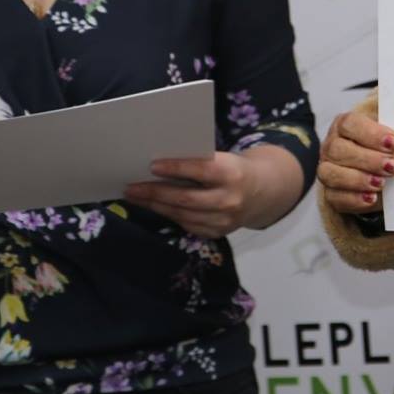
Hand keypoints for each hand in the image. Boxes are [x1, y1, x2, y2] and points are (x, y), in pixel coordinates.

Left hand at [124, 151, 262, 239]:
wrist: (262, 192)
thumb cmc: (232, 169)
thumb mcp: (222, 159)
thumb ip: (199, 163)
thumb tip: (159, 165)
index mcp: (232, 174)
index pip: (201, 170)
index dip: (176, 168)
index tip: (152, 166)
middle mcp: (229, 200)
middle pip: (185, 198)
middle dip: (155, 193)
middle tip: (131, 188)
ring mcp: (224, 221)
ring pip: (182, 214)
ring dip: (156, 206)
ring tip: (136, 197)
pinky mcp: (218, 233)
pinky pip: (187, 225)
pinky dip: (168, 215)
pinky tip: (155, 207)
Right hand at [316, 111, 393, 217]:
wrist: (378, 170)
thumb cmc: (383, 147)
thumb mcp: (389, 134)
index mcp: (345, 125)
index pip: (350, 124)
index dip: (371, 134)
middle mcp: (331, 146)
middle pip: (339, 150)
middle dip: (368, 159)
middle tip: (393, 166)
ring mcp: (327, 170)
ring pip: (331, 174)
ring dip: (359, 179)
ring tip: (382, 183)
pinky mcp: (330, 193)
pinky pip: (335, 197)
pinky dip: (354, 199)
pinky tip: (372, 198)